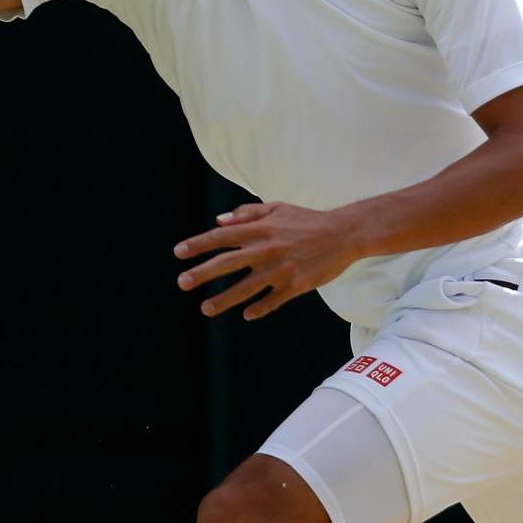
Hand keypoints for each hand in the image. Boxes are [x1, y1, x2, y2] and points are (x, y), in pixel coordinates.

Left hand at [173, 202, 361, 320]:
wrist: (343, 233)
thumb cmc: (307, 220)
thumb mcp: (277, 208)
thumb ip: (247, 214)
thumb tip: (218, 221)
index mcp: (260, 229)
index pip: (221, 236)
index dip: (198, 244)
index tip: (178, 253)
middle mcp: (266, 249)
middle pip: (228, 262)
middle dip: (202, 273)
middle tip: (182, 282)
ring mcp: (281, 269)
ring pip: (246, 288)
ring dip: (224, 299)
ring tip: (205, 308)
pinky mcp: (296, 285)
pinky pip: (273, 300)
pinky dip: (259, 308)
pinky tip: (247, 314)